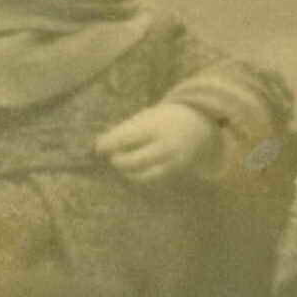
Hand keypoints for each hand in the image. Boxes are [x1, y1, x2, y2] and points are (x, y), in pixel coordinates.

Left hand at [95, 101, 220, 185]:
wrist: (198, 126)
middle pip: (135, 160)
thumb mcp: (145, 117)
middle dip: (118, 161)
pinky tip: (132, 170)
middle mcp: (165, 144)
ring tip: (122, 164)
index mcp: (156, 125)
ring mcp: (171, 161)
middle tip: (111, 157)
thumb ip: (124, 130)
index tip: (98, 147)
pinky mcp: (174, 172)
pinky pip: (151, 179)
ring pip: (143, 175)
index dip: (109, 144)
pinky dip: (138, 176)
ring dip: (127, 172)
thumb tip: (98, 146)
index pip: (127, 137)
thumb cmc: (162, 120)